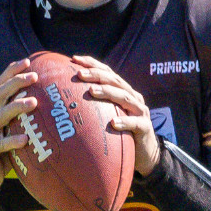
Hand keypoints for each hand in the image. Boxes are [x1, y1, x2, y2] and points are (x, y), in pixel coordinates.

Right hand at [0, 59, 38, 197]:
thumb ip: (23, 119)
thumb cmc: (2, 152)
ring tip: (33, 102)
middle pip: (0, 94)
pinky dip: (12, 141)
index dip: (11, 71)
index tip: (27, 60)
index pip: (1, 85)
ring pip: (0, 116)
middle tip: (34, 76)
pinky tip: (25, 139)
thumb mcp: (12, 131)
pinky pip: (0, 144)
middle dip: (17, 82)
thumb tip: (49, 106)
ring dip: (17, 107)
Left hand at [73, 55, 160, 173]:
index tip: (74, 59)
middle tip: (79, 74)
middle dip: (96, 75)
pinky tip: (113, 123)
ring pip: (124, 97)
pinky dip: (124, 122)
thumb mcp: (107, 115)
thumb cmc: (121, 132)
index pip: (107, 72)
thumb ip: (94, 107)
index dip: (92, 63)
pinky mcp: (145, 127)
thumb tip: (65, 102)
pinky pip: (135, 123)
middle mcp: (133, 97)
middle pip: (115, 81)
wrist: (144, 152)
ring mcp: (140, 111)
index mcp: (123, 91)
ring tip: (91, 91)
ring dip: (107, 92)